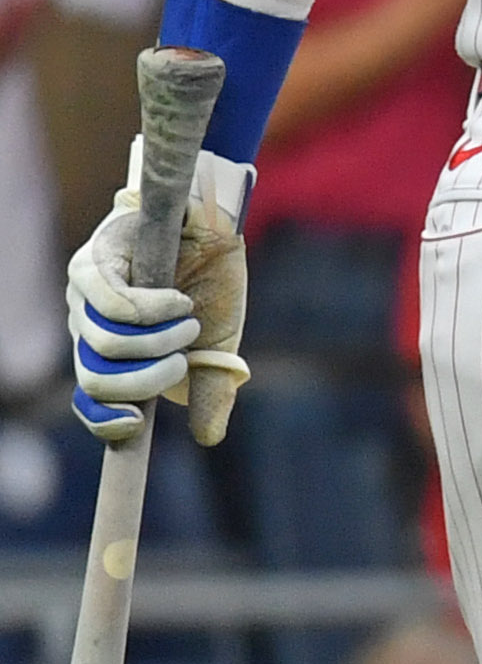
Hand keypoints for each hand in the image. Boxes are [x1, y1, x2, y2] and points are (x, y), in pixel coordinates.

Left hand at [65, 162, 247, 446]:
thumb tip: (208, 438)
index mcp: (108, 351)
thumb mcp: (217, 347)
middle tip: (184, 359)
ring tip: (187, 321)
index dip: (103, 422)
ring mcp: (82, 294)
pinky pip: (115, 307)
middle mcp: (84, 324)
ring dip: (160, 341)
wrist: (215, 224)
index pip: (88, 398)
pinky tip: (178, 302)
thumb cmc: (212, 282)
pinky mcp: (93, 263)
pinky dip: (156, 311)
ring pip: (107, 345)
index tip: (137, 427)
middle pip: (94, 379)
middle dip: (147, 380)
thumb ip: (209, 389)